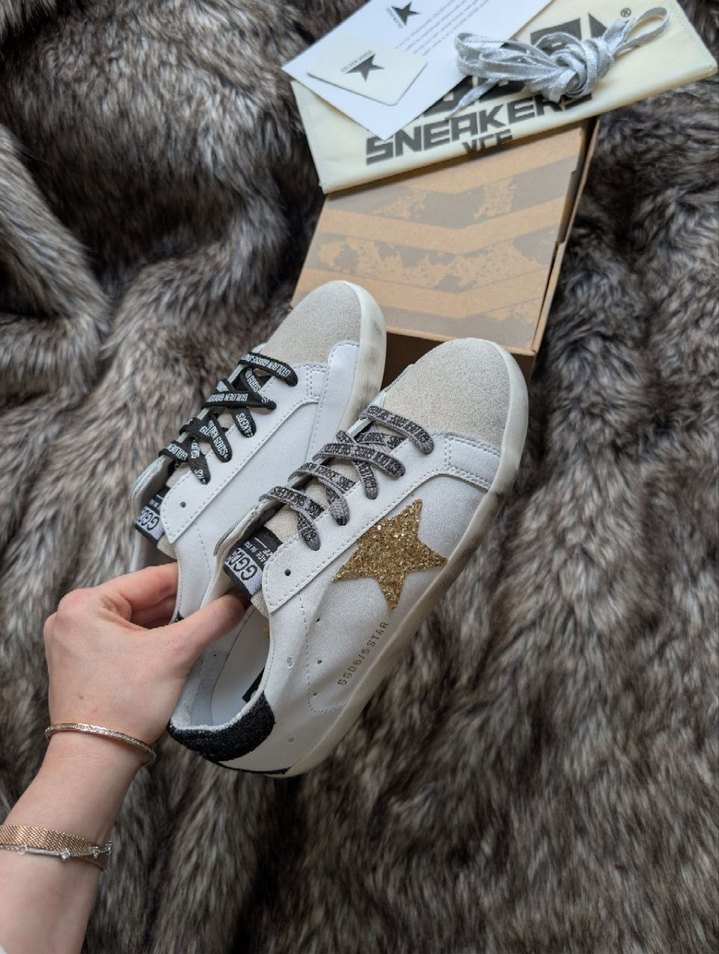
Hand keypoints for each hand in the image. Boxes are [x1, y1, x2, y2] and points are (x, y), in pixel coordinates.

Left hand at [43, 564, 244, 745]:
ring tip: (203, 625)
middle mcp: (72, 618)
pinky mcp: (83, 664)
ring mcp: (75, 642)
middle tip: (218, 604)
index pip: (149, 580)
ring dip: (168, 625)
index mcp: (83, 604)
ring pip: (135, 621)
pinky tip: (179, 646)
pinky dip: (152, 641)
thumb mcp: (176, 653)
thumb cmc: (121, 708)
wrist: (96, 761)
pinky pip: (125, 639)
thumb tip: (236, 600)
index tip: (218, 579)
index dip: (189, 579)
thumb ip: (211, 620)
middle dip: (181, 605)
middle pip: (142, 600)